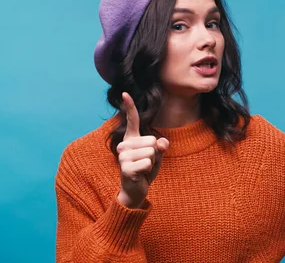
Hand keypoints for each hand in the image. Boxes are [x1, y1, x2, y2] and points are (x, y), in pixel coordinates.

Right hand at [116, 92, 168, 208]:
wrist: (135, 191)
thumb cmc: (145, 170)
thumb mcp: (157, 156)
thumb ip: (161, 147)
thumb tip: (162, 143)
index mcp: (131, 139)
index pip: (132, 120)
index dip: (130, 106)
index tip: (125, 93)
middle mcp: (124, 145)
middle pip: (152, 141)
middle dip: (155, 154)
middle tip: (146, 163)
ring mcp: (123, 156)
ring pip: (151, 152)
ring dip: (152, 163)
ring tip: (143, 169)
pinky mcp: (126, 168)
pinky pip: (149, 163)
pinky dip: (149, 170)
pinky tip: (141, 175)